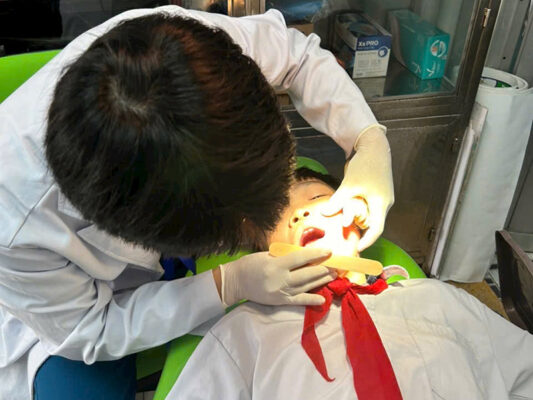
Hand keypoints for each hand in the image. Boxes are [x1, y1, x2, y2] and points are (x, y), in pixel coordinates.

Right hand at [219, 249, 335, 306]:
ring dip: (321, 281)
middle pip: (307, 274)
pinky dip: (311, 300)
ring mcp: (281, 292)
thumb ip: (286, 257)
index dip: (316, 255)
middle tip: (336, 265)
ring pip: (306, 286)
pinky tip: (323, 299)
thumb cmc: (251, 264)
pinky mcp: (279, 301)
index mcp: (275, 265)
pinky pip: (298, 301)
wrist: (236, 282)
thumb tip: (306, 256)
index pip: (300, 258)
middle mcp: (280, 279)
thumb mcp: (267, 255)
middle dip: (323, 269)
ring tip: (333, 276)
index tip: (329, 251)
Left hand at [321, 125, 393, 251]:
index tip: (357, 248)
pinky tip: (347, 210)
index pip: (377, 230)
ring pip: (370, 214)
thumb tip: (323, 214)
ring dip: (358, 219)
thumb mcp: (349, 185)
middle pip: (373, 223)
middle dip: (360, 230)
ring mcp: (382, 197)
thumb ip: (337, 202)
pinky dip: (358, 210)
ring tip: (344, 224)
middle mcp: (385, 203)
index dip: (367, 241)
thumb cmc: (365, 165)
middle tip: (346, 237)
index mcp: (381, 204)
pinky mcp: (376, 191)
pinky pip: (368, 206)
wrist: (373, 146)